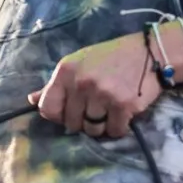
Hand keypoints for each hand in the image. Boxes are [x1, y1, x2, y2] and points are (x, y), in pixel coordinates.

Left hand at [31, 34, 158, 138]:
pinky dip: (119, 127)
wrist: (151, 52)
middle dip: (83, 121)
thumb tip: (31, 100)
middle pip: (72, 123)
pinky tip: (123, 112)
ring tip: (110, 110)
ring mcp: (103, 94)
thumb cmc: (112, 57)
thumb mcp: (79, 63)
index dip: (58, 115)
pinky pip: (115, 131)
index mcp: (66, 71)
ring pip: (93, 130)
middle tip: (97, 108)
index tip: (70, 112)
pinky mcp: (124, 105)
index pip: (48, 108)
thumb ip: (55, 85)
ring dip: (101, 126)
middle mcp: (82, 82)